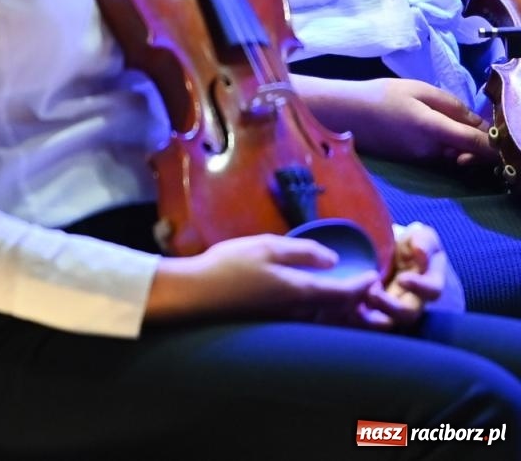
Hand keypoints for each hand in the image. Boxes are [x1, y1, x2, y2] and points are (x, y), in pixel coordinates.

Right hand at [148, 233, 378, 322]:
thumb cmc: (230, 266)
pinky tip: (314, 299)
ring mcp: (285, 320)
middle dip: (357, 300)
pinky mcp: (272, 322)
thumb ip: (303, 252)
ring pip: (323, 317)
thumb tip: (333, 259)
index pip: (345, 293)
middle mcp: (299, 312)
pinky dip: (320, 310)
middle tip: (366, 287)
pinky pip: (308, 318)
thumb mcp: (267, 247)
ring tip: (345, 293)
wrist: (196, 294)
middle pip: (338, 310)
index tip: (374, 275)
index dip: (363, 285)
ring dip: (339, 307)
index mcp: (302, 291)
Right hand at [305, 76, 494, 166]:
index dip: (495, 143)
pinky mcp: (411, 162)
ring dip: (458, 142)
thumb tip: (476, 122)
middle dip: (475, 139)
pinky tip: (429, 128)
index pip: (478, 144)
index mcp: (434, 130)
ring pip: (454, 154)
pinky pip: (438, 155)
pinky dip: (443, 145)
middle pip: (468, 151)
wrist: (343, 114)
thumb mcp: (418, 89)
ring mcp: (420, 159)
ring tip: (445, 120)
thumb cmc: (379, 96)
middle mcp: (430, 151)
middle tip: (469, 119)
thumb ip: (451, 105)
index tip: (502, 134)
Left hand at [355, 222, 446, 330]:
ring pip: (385, 322)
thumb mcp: (421, 237)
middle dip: (390, 307)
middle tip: (372, 294)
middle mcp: (413, 300)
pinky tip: (341, 306)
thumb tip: (420, 251)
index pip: (433, 291)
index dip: (421, 287)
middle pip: (407, 314)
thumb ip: (425, 242)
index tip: (404, 279)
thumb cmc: (410, 243)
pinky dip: (353, 315)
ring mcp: (393, 307)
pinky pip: (363, 320)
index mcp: (429, 282)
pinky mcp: (373, 311)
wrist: (388, 248)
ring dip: (369, 314)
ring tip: (355, 298)